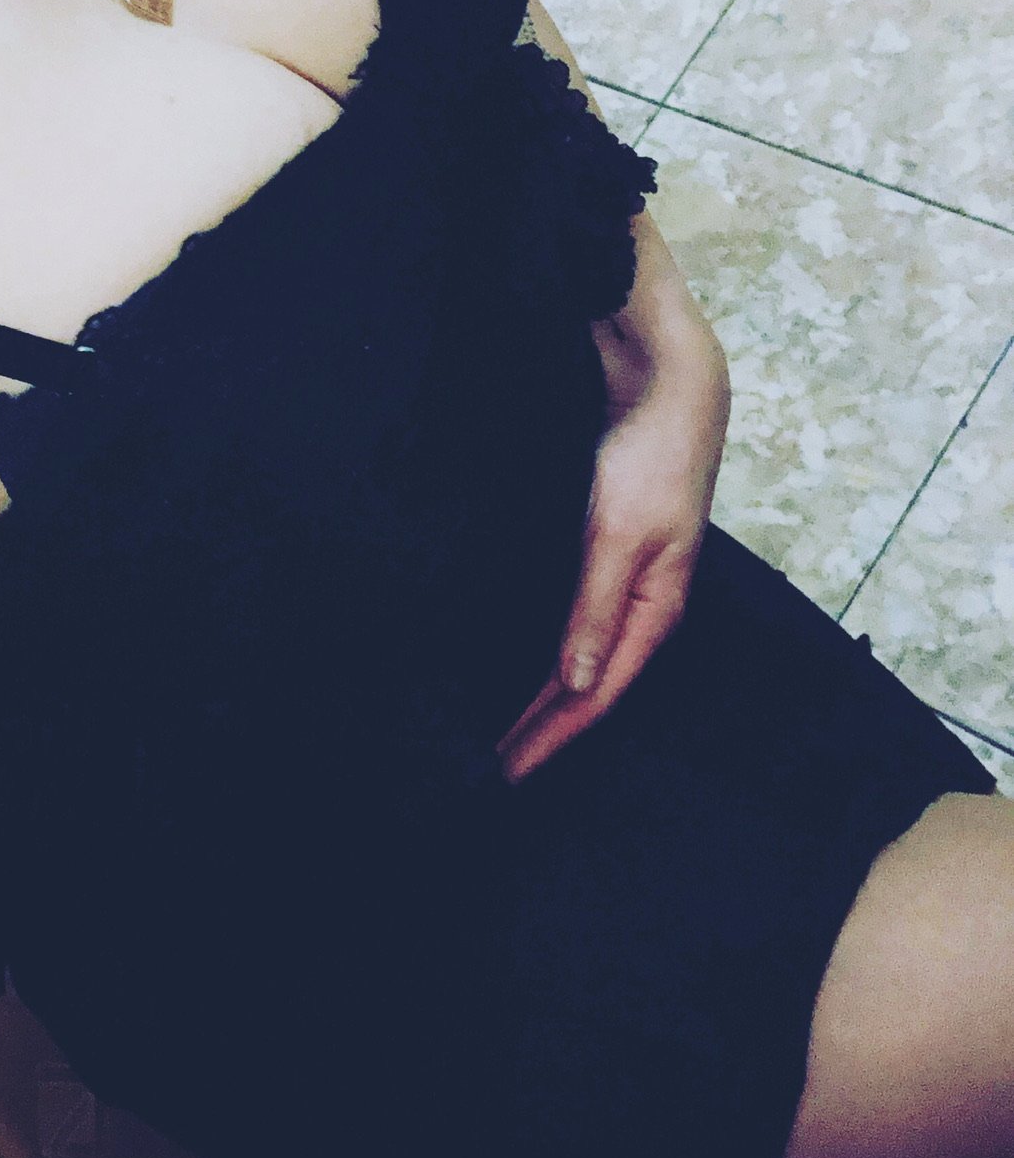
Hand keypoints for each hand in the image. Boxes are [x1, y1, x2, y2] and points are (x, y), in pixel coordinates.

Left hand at [495, 307, 730, 784]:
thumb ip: (595, 609)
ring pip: (578, 659)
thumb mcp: (619, 536)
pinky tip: (521, 664)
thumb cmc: (653, 456)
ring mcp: (625, 581)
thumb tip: (575, 682)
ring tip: (499, 732)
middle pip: (585, 687)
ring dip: (540, 698)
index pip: (595, 697)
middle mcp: (642, 606)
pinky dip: (545, 653)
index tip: (505, 771)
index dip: (550, 738)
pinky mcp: (606, 556)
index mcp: (654, 611)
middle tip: (487, 768)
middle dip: (540, 731)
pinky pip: (575, 623)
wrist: (669, 385)